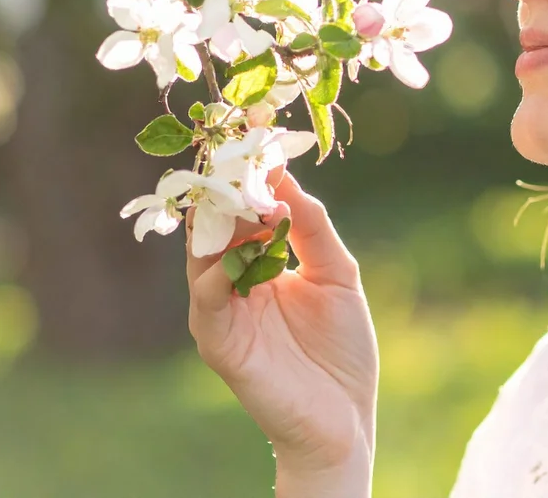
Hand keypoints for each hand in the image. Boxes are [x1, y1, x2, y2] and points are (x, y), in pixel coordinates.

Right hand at [186, 166, 378, 474]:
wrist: (344, 417)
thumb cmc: (342, 350)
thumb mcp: (337, 275)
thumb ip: (312, 228)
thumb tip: (286, 179)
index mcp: (261, 263)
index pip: (245, 209)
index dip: (250, 173)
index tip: (257, 130)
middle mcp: (234, 282)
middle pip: (217, 223)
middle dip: (229, 185)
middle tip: (243, 148)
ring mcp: (221, 311)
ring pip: (203, 253)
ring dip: (224, 220)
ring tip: (248, 192)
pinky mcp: (218, 341)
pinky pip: (205, 298)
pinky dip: (218, 269)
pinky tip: (243, 249)